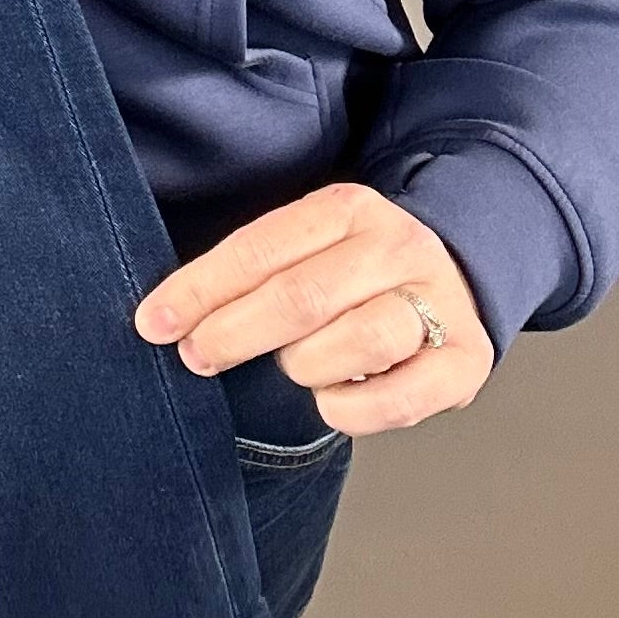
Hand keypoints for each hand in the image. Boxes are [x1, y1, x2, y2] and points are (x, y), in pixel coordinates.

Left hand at [132, 178, 493, 434]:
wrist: (458, 273)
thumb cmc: (354, 271)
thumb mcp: (306, 247)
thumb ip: (252, 272)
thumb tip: (168, 317)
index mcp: (347, 208)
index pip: (260, 249)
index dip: (200, 289)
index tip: (153, 322)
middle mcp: (397, 247)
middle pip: (302, 297)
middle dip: (235, 333)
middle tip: (198, 356)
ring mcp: (438, 302)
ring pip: (357, 341)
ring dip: (305, 365)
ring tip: (295, 366)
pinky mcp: (465, 361)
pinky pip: (397, 399)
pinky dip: (350, 408)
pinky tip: (333, 398)